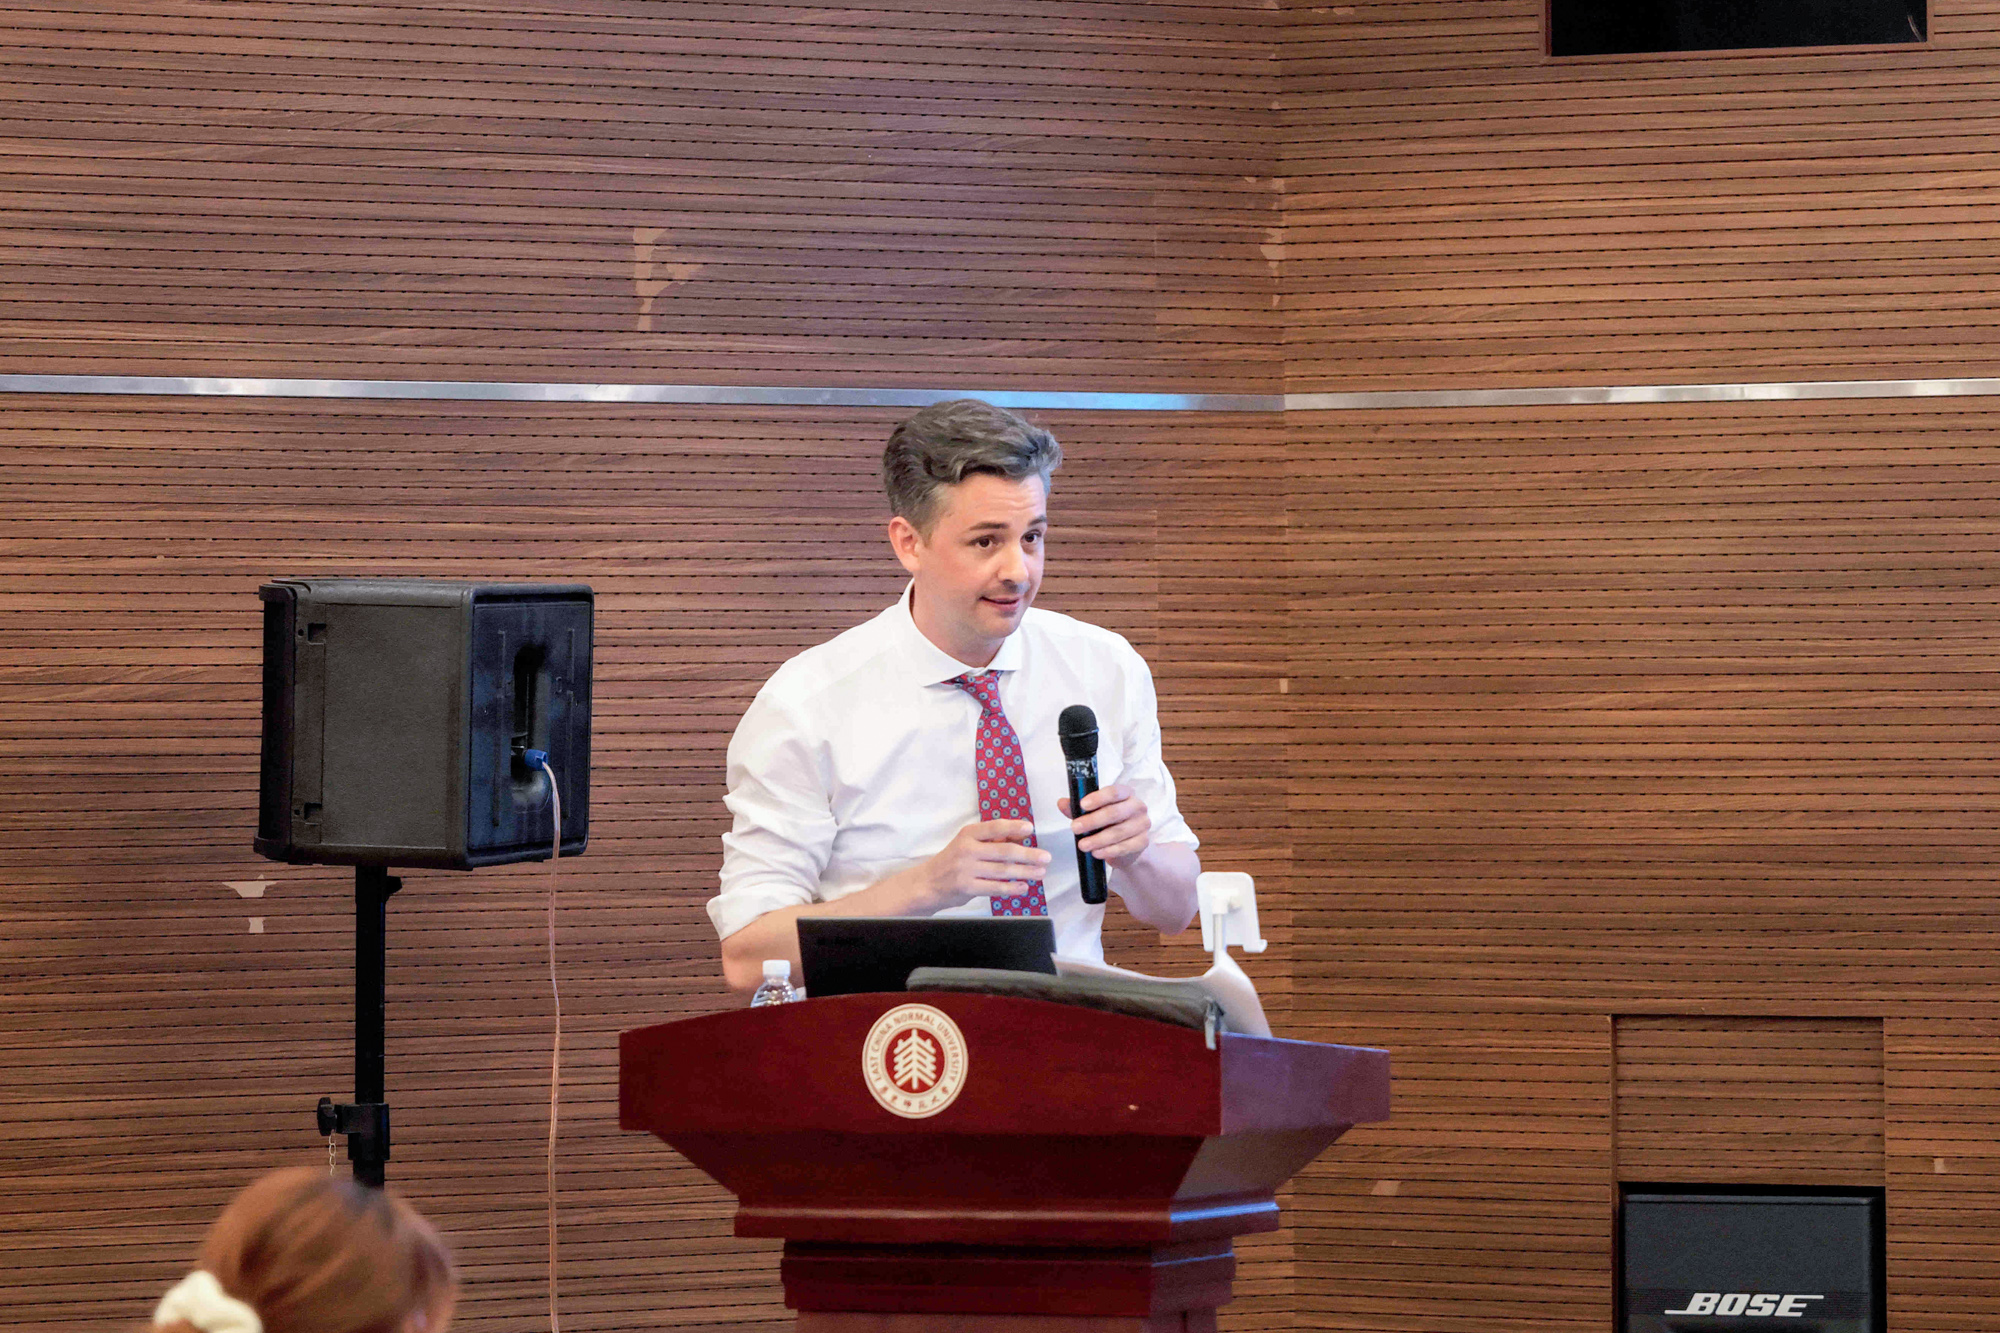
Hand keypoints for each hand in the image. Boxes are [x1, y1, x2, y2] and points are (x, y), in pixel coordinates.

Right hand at [922, 819, 1050, 908]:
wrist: (928, 883)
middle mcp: (967, 850)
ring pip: (1003, 870)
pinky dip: (1012, 888)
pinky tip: (1024, 887)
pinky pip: (995, 888)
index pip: (994, 828)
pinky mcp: (967, 888)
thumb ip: (990, 840)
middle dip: (1028, 855)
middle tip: (1046, 857)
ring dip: (1025, 872)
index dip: (1013, 827)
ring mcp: (966, 870)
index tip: (1030, 829)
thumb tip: (1019, 838)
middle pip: (1004, 851)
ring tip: (1040, 872)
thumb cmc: (953, 860)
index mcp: (968, 834)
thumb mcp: (967, 843)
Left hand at [1059, 784, 1150, 867]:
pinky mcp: (1143, 841)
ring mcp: (1142, 824)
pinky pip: (1124, 847)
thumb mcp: (1093, 813)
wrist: (1128, 846)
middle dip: (1092, 821)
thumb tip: (1062, 803)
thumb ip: (1078, 807)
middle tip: (1075, 828)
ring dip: (1097, 840)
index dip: (1098, 798)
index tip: (1082, 805)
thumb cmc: (1110, 824)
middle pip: (1114, 813)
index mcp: (1126, 793)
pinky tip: (1096, 853)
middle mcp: (1138, 806)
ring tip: (1082, 845)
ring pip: (1118, 832)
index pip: (1114, 791)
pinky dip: (1108, 851)